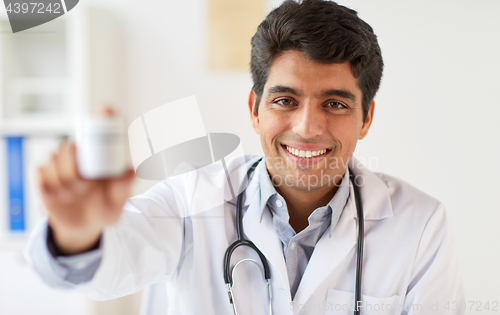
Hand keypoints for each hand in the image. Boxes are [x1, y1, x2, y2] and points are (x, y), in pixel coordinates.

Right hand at [37, 140, 134, 254]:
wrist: (83, 228)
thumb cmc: (103, 211)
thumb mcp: (116, 204)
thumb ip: (122, 188)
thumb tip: (132, 171)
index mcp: (95, 162)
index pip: (87, 141)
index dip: (87, 149)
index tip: (90, 169)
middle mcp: (76, 161)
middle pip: (66, 147)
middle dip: (71, 167)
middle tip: (81, 186)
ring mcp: (58, 169)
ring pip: (51, 160)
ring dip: (59, 179)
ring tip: (70, 195)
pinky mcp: (43, 180)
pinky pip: (38, 171)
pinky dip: (46, 183)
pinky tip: (55, 196)